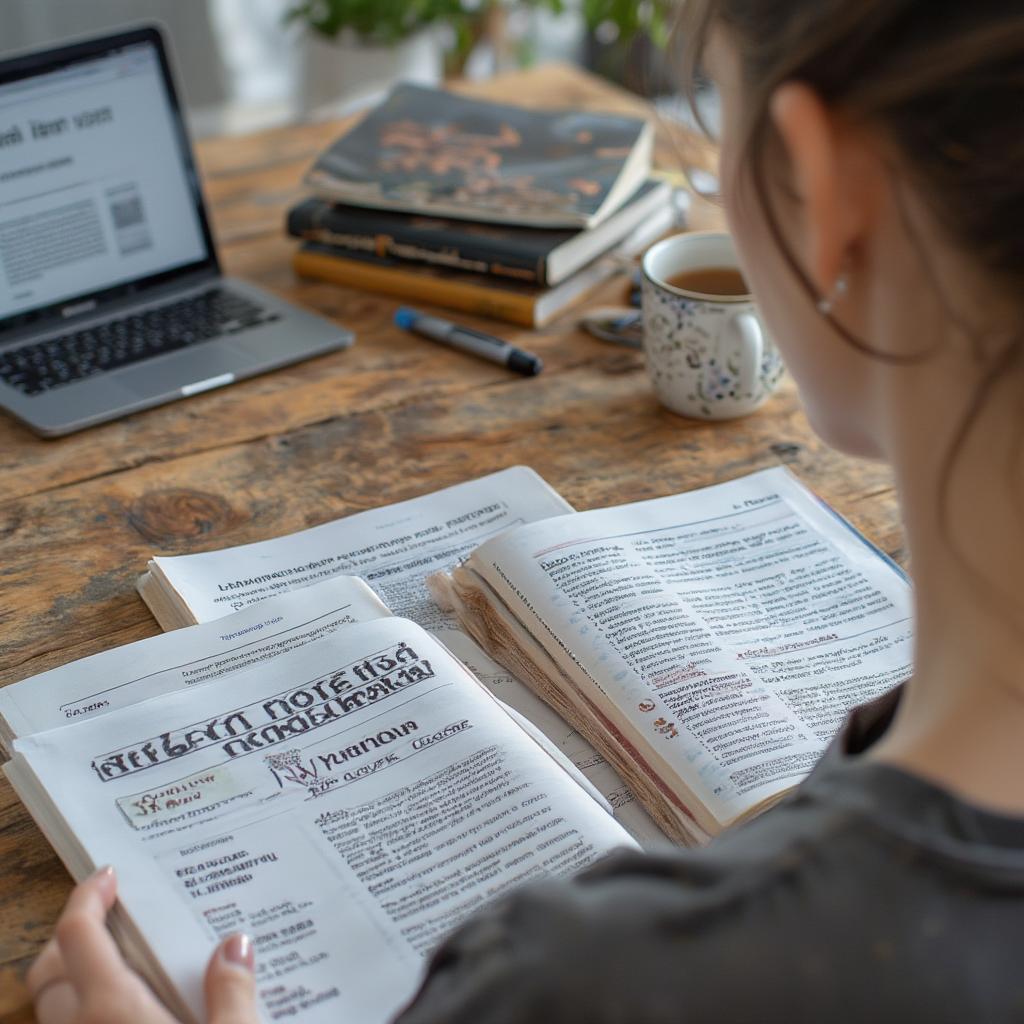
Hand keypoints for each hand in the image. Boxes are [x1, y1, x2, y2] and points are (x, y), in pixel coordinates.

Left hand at [27, 866, 258, 1023]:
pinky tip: (139, 1009)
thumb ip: (233, 994)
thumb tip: (235, 944)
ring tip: (130, 962)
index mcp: (112, 1010)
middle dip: (73, 934)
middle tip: (118, 917)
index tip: (112, 875)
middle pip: (49, 969)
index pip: (76, 935)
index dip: (88, 896)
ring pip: (55, 1006)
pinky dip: (90, 1010)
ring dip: (77, 976)